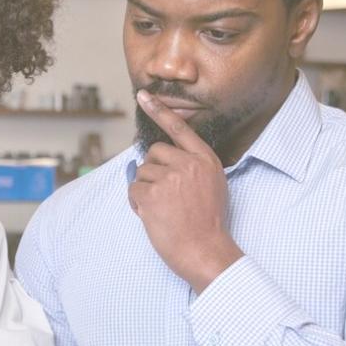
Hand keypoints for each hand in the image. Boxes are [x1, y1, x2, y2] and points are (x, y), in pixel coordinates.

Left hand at [129, 90, 243, 292]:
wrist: (205, 250)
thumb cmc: (207, 224)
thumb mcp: (211, 186)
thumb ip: (190, 168)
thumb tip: (156, 160)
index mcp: (206, 161)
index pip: (180, 129)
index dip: (159, 111)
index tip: (143, 95)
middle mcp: (188, 164)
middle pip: (154, 152)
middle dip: (153, 170)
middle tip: (165, 194)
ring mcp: (169, 178)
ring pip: (142, 171)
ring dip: (145, 189)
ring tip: (164, 208)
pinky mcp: (152, 195)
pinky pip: (133, 189)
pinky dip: (137, 202)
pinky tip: (153, 215)